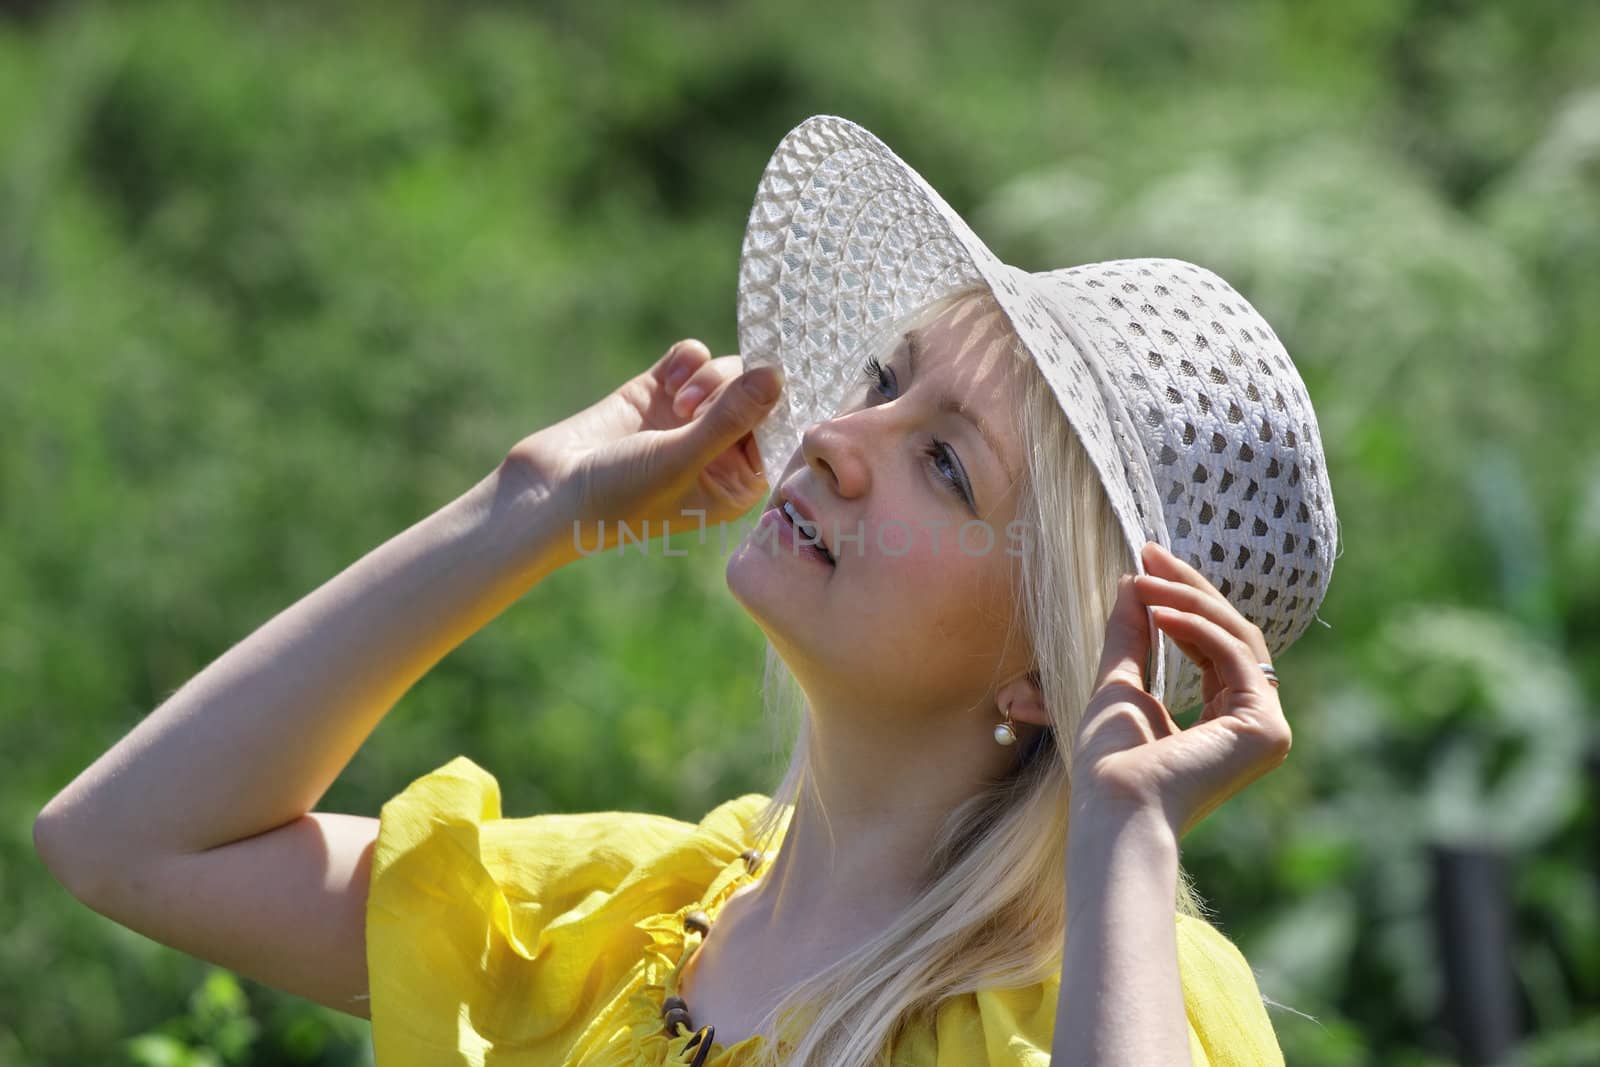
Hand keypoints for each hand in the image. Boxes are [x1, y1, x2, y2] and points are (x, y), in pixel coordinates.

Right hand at [504, 340, 784, 556]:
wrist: (548, 491)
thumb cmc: (621, 496)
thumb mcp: (683, 459)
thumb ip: (732, 417)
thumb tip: (777, 374)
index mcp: (738, 482)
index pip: (780, 433)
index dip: (781, 406)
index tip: (779, 378)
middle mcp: (720, 450)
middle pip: (757, 395)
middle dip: (734, 391)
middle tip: (694, 409)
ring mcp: (689, 419)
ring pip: (728, 371)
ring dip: (708, 377)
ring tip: (677, 404)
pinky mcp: (659, 393)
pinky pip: (693, 357)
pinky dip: (687, 360)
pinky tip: (668, 380)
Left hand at [1071, 541, 1290, 839]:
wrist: (1115, 807)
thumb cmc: (1110, 763)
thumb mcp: (1119, 683)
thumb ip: (1131, 636)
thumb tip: (1131, 582)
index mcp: (1223, 719)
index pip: (1214, 643)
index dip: (1181, 598)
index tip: (1145, 561)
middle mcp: (1253, 722)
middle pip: (1232, 633)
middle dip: (1189, 588)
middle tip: (1150, 552)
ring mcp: (1266, 727)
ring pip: (1238, 637)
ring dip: (1187, 601)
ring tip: (1144, 580)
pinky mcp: (1267, 728)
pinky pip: (1236, 656)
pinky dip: (1197, 628)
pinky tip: (1160, 614)